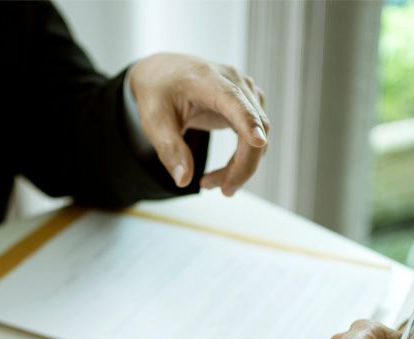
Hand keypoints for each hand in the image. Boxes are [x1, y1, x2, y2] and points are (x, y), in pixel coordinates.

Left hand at [128, 53, 268, 196]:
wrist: (163, 73)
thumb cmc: (158, 93)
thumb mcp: (154, 121)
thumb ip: (169, 149)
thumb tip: (183, 181)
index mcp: (207, 79)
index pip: (234, 101)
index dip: (247, 122)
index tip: (258, 142)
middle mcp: (234, 82)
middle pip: (255, 127)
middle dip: (242, 165)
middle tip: (222, 191)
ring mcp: (245, 93)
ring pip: (259, 136)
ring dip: (241, 166)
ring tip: (211, 184)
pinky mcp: (248, 104)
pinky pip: (255, 137)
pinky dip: (242, 159)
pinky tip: (222, 173)